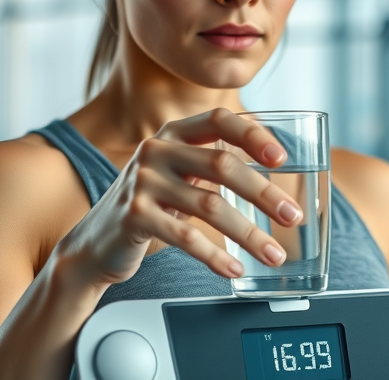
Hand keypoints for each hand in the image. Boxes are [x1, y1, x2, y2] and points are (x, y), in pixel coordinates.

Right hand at [55, 108, 302, 286]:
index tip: (282, 158)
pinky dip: (215, 255)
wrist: (96, 243)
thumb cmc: (149, 205)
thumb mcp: (178, 173)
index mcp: (173, 134)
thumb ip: (212, 160)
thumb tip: (273, 159)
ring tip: (274, 254)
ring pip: (210, 205)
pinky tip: (234, 268)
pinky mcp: (135, 216)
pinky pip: (186, 237)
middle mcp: (156, 150)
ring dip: (249, 233)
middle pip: (222, 164)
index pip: (218, 120)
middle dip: (264, 193)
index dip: (253, 135)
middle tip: (292, 216)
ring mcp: (143, 182)